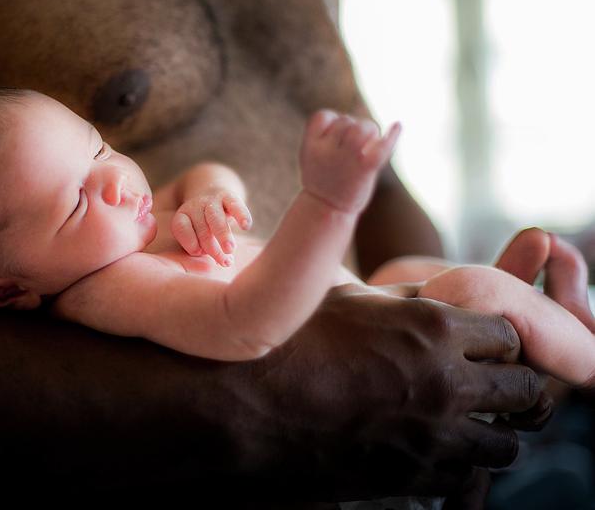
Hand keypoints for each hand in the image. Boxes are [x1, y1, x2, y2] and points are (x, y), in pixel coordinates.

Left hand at [171, 188, 251, 266]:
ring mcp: (212, 200)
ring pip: (215, 217)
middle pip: (201, 227)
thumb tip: (227, 262)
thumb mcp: (197, 234)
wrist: (210, 190)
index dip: (189, 241)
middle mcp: (195, 206)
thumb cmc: (203, 223)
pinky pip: (235, 205)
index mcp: (183, 216)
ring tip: (230, 249)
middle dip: (211, 246)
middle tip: (223, 262)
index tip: (199, 253)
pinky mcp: (229, 196)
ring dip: (223, 234)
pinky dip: (241, 215)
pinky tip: (246, 226)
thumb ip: (206, 248)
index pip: (181, 227)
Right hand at [224, 282, 546, 500]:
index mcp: (431, 326)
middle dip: (509, 382)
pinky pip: (466, 476)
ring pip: (507, 443)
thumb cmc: (284, 340)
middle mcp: (445, 382)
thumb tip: (435, 290)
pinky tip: (427, 445)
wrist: (241, 404)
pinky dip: (457, 462)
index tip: (475, 343)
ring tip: (459, 419)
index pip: (510, 334)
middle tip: (481, 381)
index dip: (496, 338)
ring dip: (491, 428)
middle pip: (525, 388)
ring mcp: (432, 436)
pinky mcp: (411, 477)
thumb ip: (400, 296)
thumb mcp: (343, 296)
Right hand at [300, 109, 400, 213]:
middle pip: (346, 121)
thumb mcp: (312, 156)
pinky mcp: (364, 169)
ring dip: (369, 131)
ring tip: (368, 146)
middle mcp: (325, 151)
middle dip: (355, 127)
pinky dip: (392, 136)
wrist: (326, 211)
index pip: (323, 116)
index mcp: (310, 147)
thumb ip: (326, 134)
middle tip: (356, 147)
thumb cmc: (323, 180)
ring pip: (362, 127)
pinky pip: (381, 146)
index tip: (337, 135)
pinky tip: (397, 126)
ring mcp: (344, 160)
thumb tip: (353, 110)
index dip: (333, 120)